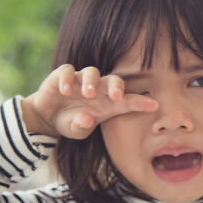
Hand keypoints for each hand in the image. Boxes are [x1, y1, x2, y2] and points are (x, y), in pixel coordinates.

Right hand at [21, 64, 157, 138]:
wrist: (48, 117)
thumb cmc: (71, 123)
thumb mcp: (76, 130)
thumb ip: (82, 127)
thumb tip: (86, 119)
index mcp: (107, 104)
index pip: (127, 101)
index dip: (140, 102)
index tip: (154, 105)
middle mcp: (98, 89)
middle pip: (113, 81)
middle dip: (116, 87)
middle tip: (116, 96)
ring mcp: (81, 80)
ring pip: (92, 72)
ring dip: (92, 82)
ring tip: (88, 94)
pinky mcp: (63, 75)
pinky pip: (68, 71)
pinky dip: (68, 78)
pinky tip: (65, 90)